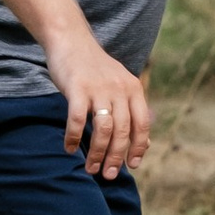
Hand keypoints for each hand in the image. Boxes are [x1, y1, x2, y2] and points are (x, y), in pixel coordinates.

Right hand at [51, 23, 149, 178]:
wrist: (72, 40)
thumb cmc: (95, 68)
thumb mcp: (119, 85)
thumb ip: (131, 110)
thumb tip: (145, 143)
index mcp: (133, 88)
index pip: (142, 124)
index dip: (139, 147)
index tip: (133, 166)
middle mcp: (119, 88)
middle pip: (123, 130)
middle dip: (117, 156)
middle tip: (109, 175)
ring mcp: (98, 88)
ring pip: (103, 128)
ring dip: (98, 152)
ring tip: (91, 168)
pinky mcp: (77, 88)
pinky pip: (77, 119)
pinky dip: (74, 137)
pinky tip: (69, 148)